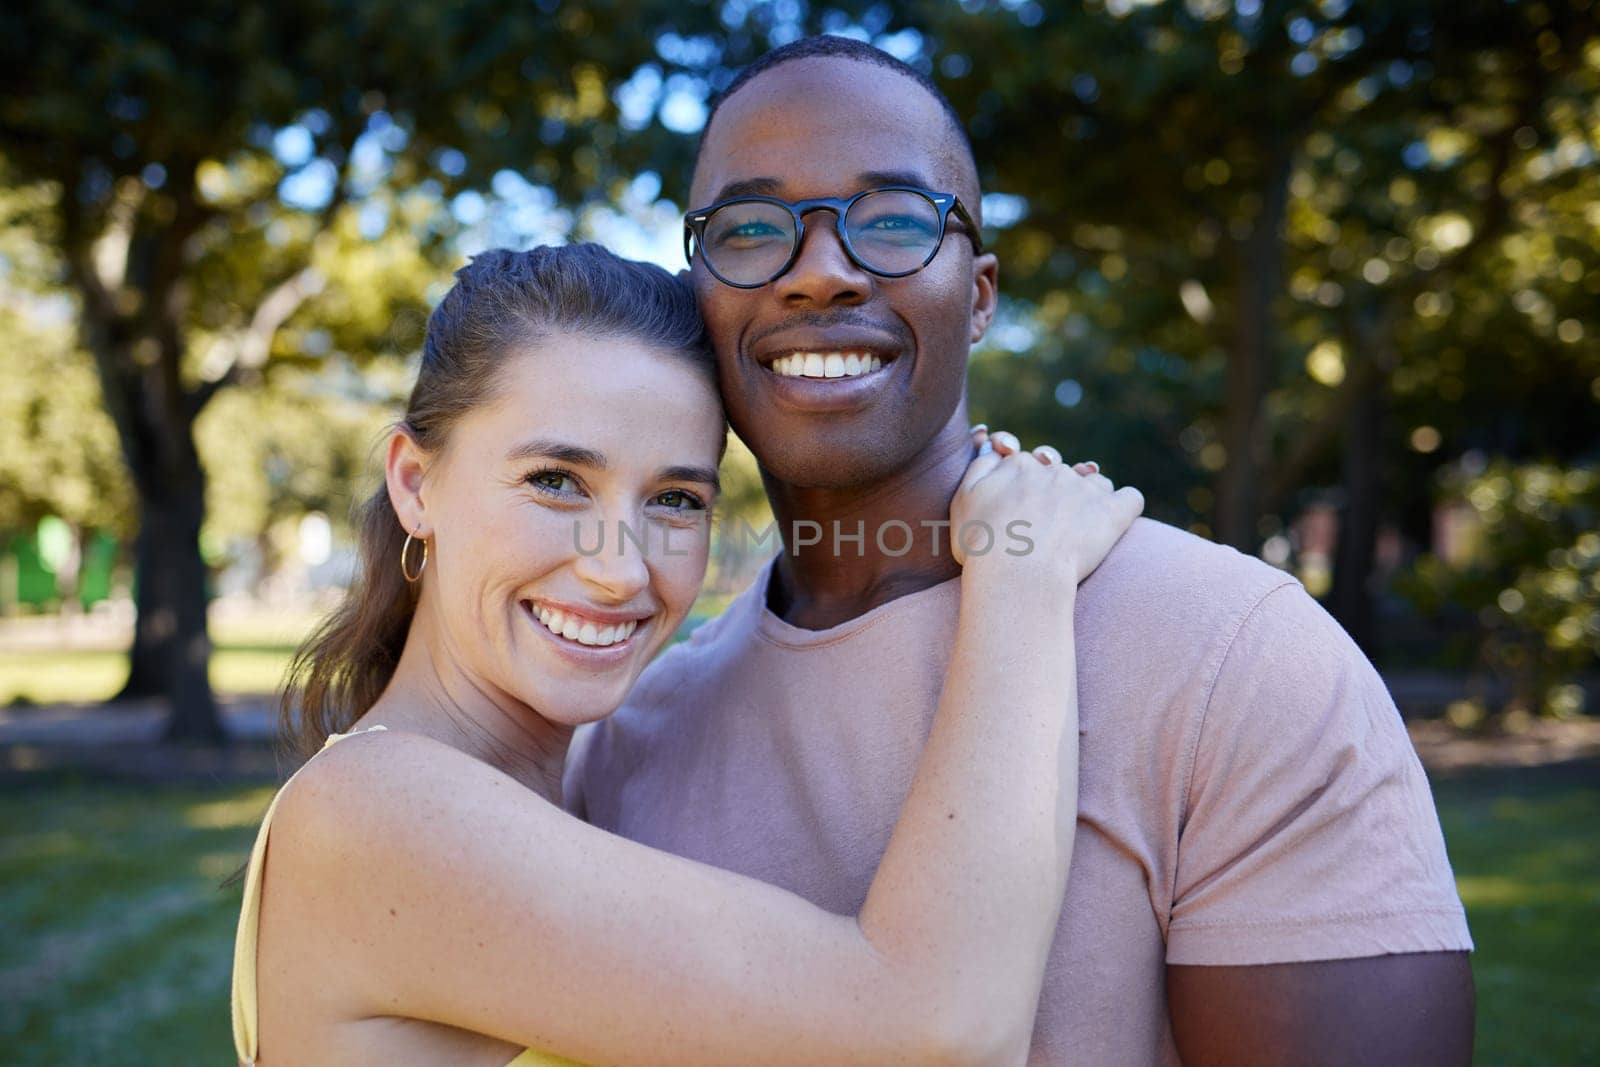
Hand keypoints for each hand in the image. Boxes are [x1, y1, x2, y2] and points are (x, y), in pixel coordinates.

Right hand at [953, 425, 1142, 585]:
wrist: (1019, 575)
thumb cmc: (984, 545)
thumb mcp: (964, 500)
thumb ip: (980, 467)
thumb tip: (992, 445)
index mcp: (1020, 465)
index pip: (1029, 463)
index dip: (1025, 483)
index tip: (1021, 507)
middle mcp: (1055, 470)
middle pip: (1063, 471)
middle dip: (1058, 490)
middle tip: (1047, 523)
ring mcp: (1086, 489)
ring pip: (1095, 482)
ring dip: (1091, 497)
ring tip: (1079, 527)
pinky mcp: (1114, 512)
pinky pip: (1131, 498)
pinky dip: (1124, 506)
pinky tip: (1114, 520)